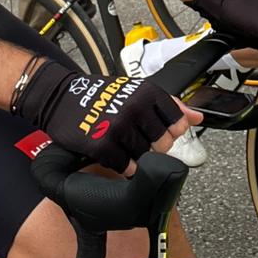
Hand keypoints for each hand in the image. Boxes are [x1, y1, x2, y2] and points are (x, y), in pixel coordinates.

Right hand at [12, 60, 197, 174]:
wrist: (60, 97)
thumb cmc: (101, 95)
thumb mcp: (137, 91)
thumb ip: (170, 104)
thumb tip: (197, 117)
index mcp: (148, 92)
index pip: (177, 123)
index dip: (169, 132)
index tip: (157, 132)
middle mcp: (135, 107)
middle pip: (163, 144)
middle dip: (153, 147)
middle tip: (136, 140)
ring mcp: (119, 126)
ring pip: (145, 158)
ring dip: (136, 158)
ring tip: (123, 146)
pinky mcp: (102, 145)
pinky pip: (125, 166)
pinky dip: (123, 166)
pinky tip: (114, 156)